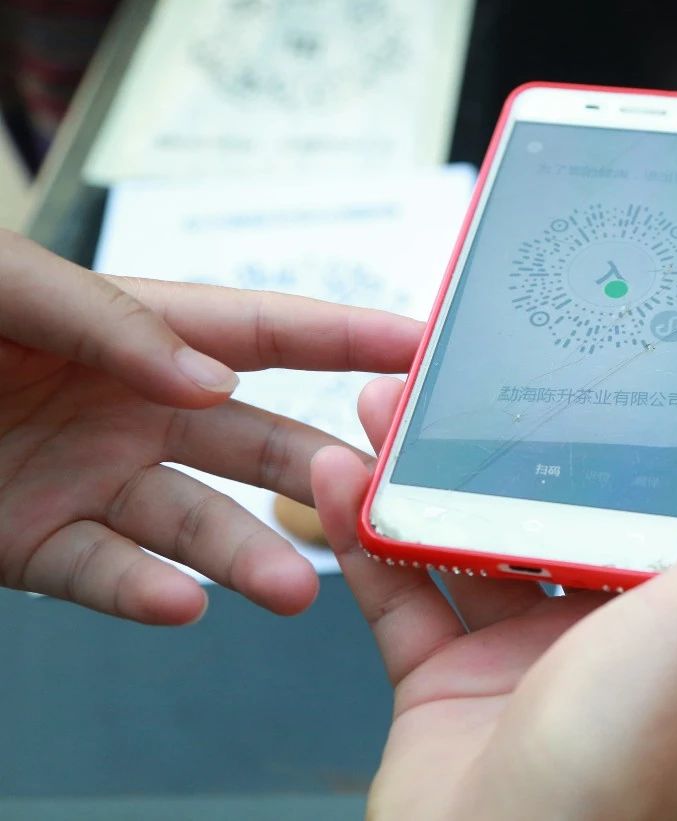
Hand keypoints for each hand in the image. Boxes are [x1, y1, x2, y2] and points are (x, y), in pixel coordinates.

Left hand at [0, 231, 421, 623]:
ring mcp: (91, 479)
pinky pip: (100, 575)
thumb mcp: (15, 287)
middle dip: (325, 472)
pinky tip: (179, 602)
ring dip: (250, 558)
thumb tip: (214, 381)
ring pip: (196, 525)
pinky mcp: (34, 543)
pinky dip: (143, 594)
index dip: (350, 338)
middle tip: (385, 498)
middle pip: (257, 444)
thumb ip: (115, 323)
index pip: (266, 334)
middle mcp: (134, 411)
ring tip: (293, 588)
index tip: (425, 348)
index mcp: (141, 334)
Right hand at [312, 376, 676, 819]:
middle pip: (558, 506)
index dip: (639, 432)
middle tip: (470, 377)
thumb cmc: (615, 778)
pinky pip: (403, 591)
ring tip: (388, 406)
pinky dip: (368, 534)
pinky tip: (341, 480)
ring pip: (472, 536)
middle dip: (512, 438)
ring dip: (427, 471)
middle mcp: (608, 637)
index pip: (674, 503)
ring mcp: (524, 659)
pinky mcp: (445, 683)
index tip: (605, 364)